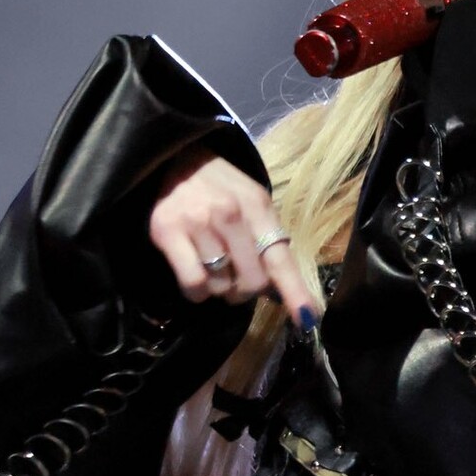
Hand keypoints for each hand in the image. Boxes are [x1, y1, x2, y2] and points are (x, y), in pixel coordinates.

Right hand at [147, 152, 315, 323]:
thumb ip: (268, 242)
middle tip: (237, 276)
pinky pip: (193, 283)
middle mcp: (229, 213)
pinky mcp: (167, 232)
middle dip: (247, 290)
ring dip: (220, 289)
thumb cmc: (219, 188)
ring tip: (213, 267)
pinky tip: (197, 280)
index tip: (307, 318)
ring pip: (221, 286)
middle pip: (252, 282)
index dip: (295, 292)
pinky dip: (197, 292)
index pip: (280, 258)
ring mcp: (197, 222)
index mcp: (257, 206)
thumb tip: (280, 293)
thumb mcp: (251, 204)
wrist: (174, 157)